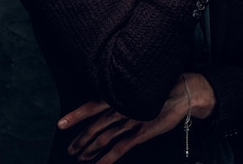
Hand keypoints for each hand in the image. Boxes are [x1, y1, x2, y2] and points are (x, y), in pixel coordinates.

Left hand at [57, 74, 214, 162]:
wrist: (182, 91)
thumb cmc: (160, 85)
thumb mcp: (137, 85)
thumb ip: (122, 93)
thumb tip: (107, 98)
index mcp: (119, 94)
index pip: (92, 106)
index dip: (75, 115)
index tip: (60, 124)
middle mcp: (122, 108)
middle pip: (95, 126)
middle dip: (81, 139)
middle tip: (70, 149)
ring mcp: (131, 121)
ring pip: (104, 138)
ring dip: (90, 150)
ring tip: (80, 158)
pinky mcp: (142, 133)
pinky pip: (121, 148)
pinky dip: (107, 159)